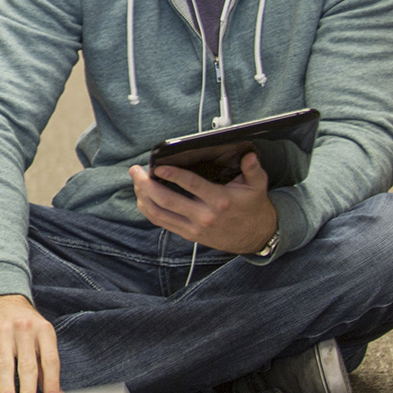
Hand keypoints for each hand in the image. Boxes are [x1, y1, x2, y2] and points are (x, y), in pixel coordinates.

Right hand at [0, 293, 60, 392]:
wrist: (2, 299)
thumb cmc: (25, 322)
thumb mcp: (42, 337)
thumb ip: (47, 364)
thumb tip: (56, 392)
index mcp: (43, 331)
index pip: (50, 360)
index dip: (51, 383)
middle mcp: (24, 330)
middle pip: (27, 366)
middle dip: (27, 391)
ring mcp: (3, 333)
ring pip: (5, 366)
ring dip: (7, 389)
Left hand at [129, 149, 279, 254]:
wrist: (257, 236)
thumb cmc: (253, 208)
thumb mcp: (257, 186)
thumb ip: (253, 169)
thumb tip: (249, 155)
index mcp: (220, 200)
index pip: (191, 185)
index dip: (173, 175)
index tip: (157, 166)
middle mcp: (204, 215)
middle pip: (167, 200)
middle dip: (146, 184)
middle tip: (136, 171)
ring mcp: (194, 228)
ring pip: (160, 213)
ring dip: (143, 197)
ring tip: (135, 181)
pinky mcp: (188, 235)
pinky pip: (162, 222)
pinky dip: (149, 210)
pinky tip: (143, 197)